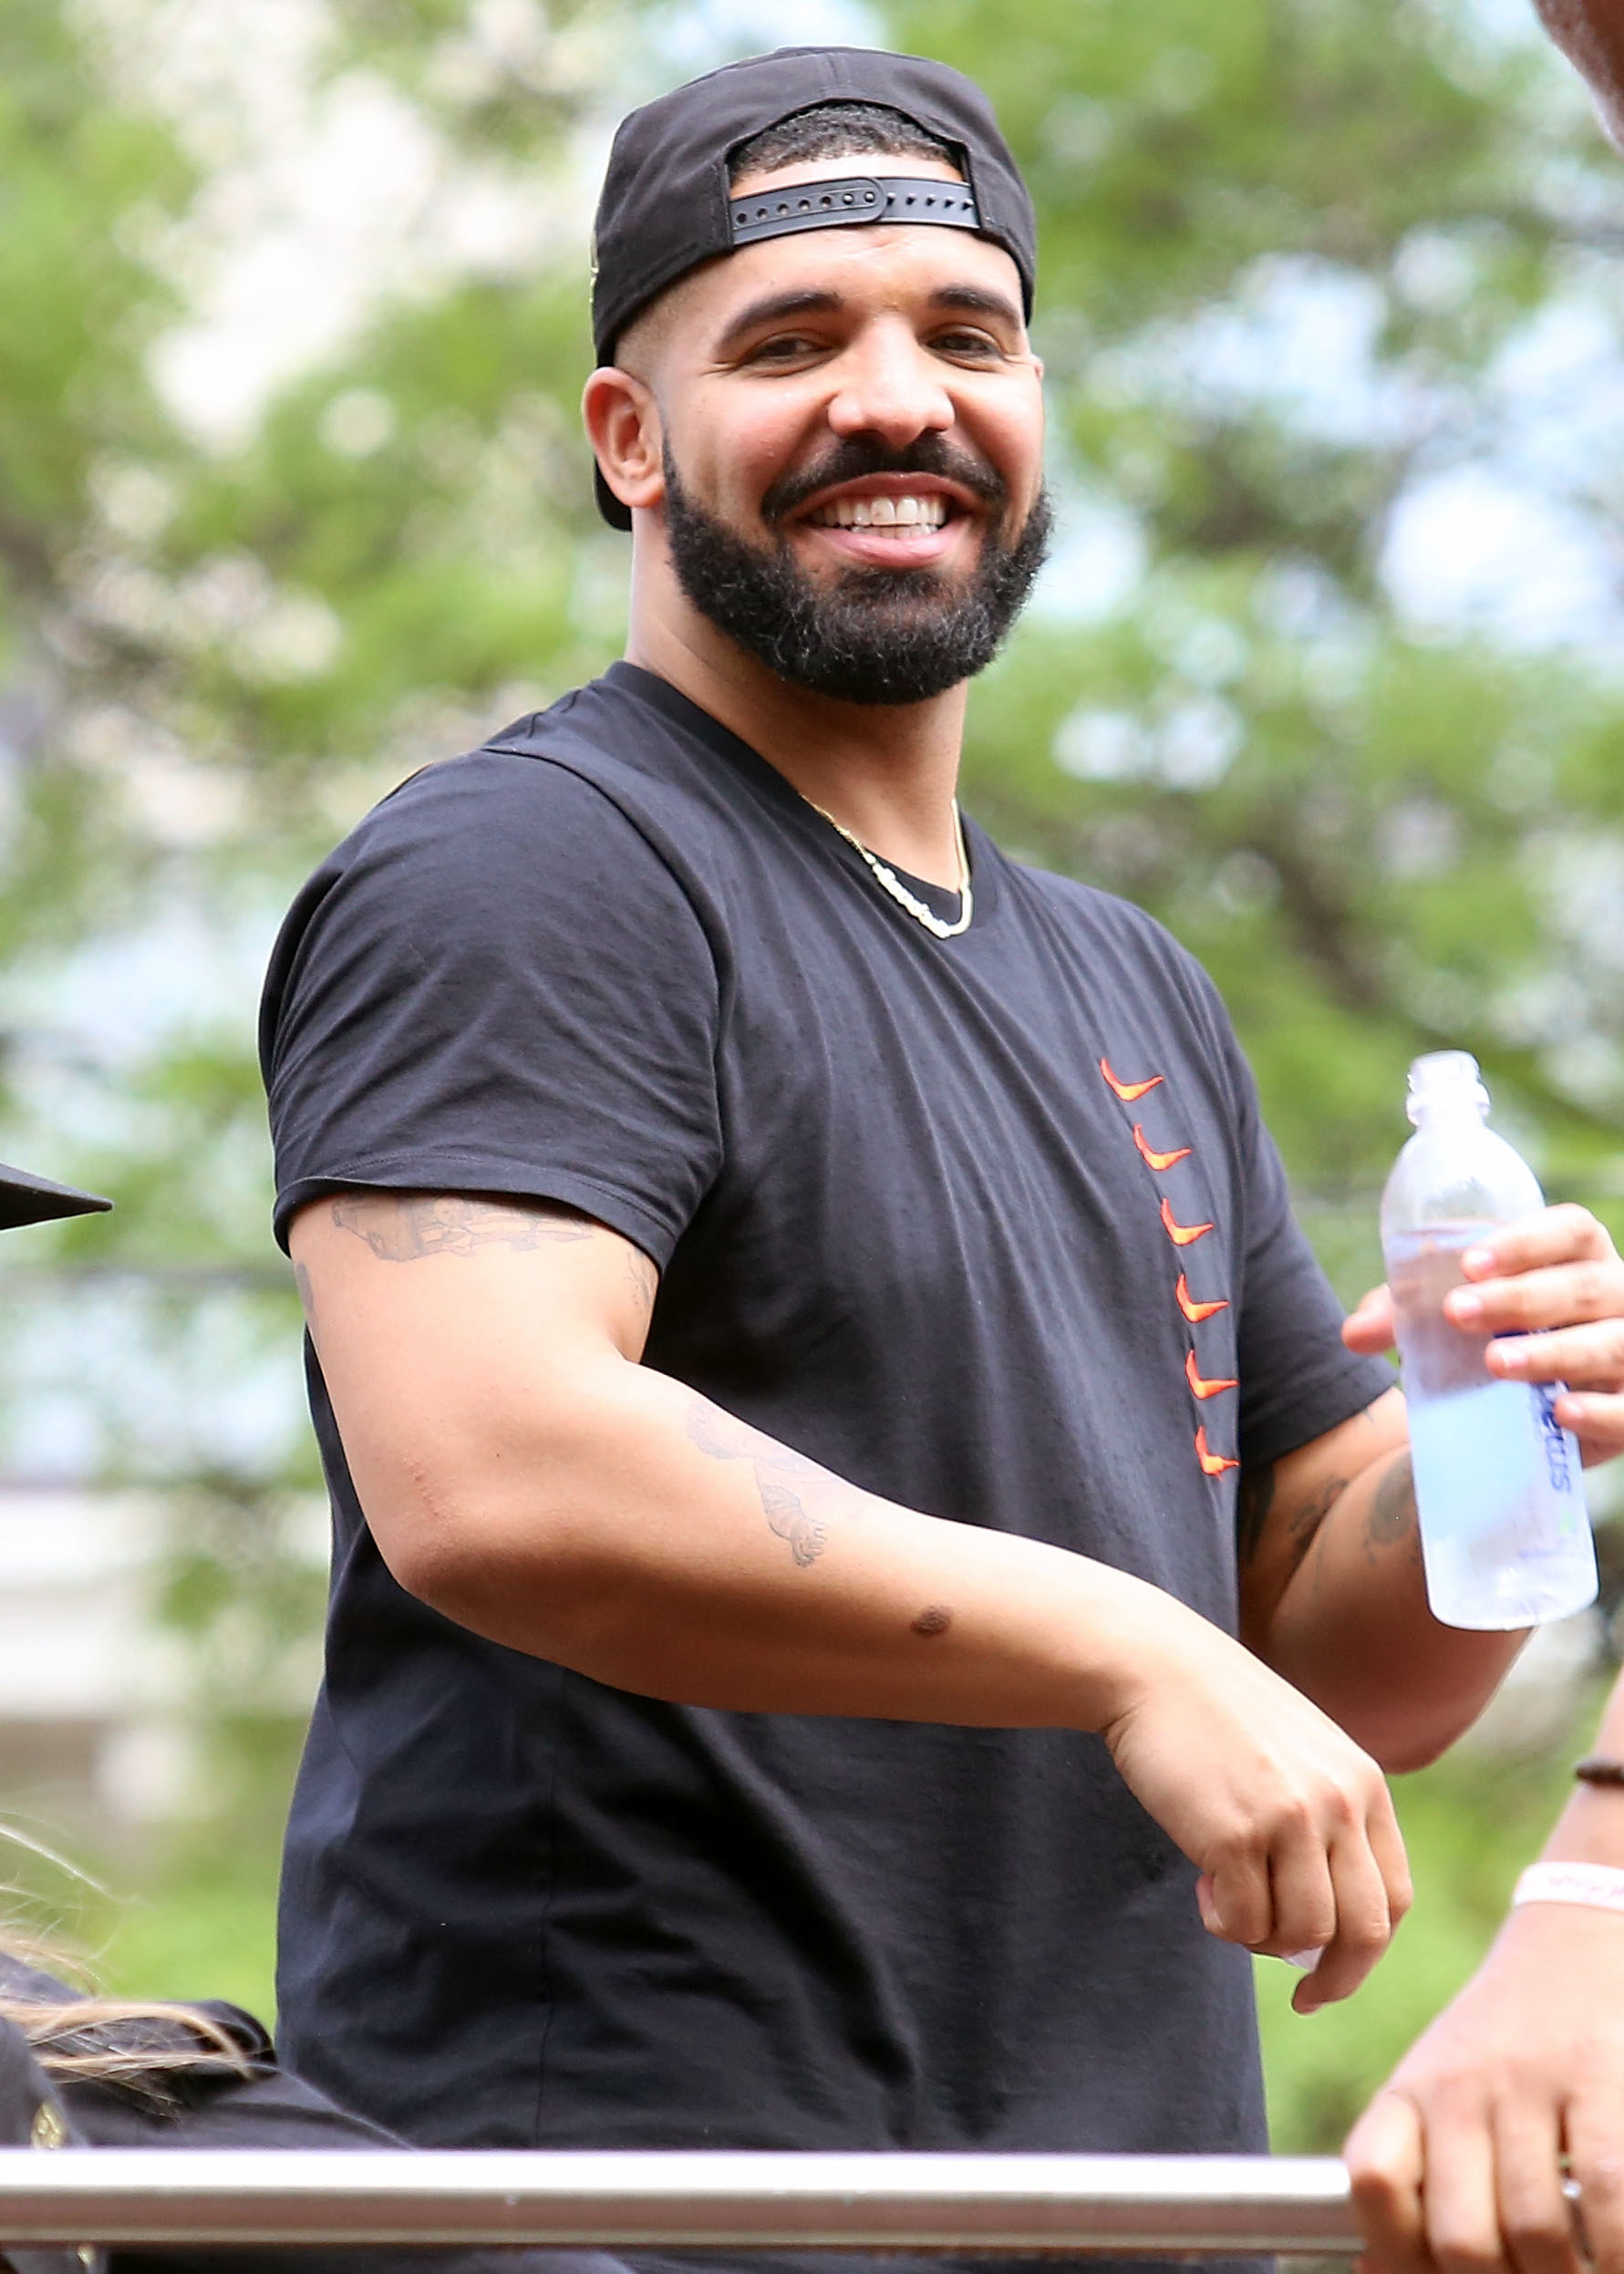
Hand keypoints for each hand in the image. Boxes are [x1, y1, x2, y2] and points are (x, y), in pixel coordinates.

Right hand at [1099, 1594, 1410, 2012]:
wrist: (1152, 1667)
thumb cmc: (1217, 1715)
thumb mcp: (1301, 1753)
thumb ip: (1328, 1817)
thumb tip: (1327, 1926)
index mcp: (1363, 1784)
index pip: (1393, 1898)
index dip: (1367, 1951)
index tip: (1332, 1973)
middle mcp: (1339, 1803)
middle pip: (1363, 1930)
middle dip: (1336, 1976)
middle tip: (1303, 1993)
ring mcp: (1289, 1819)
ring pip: (1303, 1934)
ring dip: (1266, 1941)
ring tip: (1230, 1903)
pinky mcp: (1234, 1834)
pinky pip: (1244, 1922)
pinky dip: (1224, 1924)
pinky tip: (1202, 1887)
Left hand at [1343, 1204, 1623, 1463]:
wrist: (1521, 1408)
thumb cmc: (1490, 1334)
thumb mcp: (1445, 1317)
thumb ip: (1403, 1314)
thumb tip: (1355, 1334)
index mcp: (1578, 1255)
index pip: (1570, 1230)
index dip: (1526, 1241)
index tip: (1469, 1263)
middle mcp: (1615, 1295)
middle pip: (1583, 1287)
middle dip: (1520, 1298)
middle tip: (1457, 1313)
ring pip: (1611, 1344)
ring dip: (1553, 1352)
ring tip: (1495, 1361)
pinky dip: (1600, 1411)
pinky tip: (1561, 1411)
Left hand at [1347, 1899, 1623, 2273]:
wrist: (1575, 1936)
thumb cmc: (1507, 2046)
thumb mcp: (1444, 2091)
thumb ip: (1416, 2176)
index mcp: (1411, 2091)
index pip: (1372, 2180)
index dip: (1395, 2253)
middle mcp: (1459, 2083)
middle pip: (1458, 2236)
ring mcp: (1529, 2080)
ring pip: (1534, 2232)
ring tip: (1573, 2271)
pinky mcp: (1601, 2077)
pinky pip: (1603, 2195)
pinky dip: (1610, 2250)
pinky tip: (1609, 2255)